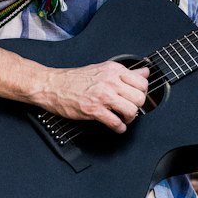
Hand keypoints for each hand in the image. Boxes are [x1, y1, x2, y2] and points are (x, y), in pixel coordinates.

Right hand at [33, 59, 148, 133]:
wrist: (52, 85)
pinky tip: (116, 126)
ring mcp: (102, 96)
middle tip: (130, 109)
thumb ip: (125, 72)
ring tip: (123, 118)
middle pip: (139, 98)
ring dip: (129, 118)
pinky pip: (116, 123)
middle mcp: (110, 81)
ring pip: (131, 110)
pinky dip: (119, 128)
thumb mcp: (103, 69)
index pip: (142, 82)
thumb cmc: (74, 79)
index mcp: (113, 70)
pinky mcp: (94, 110)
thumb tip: (144, 72)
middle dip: (137, 107)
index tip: (136, 98)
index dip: (142, 93)